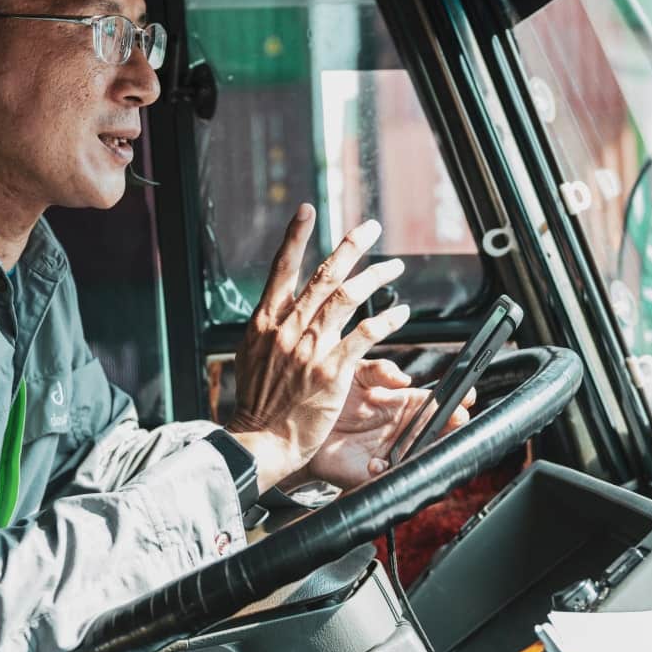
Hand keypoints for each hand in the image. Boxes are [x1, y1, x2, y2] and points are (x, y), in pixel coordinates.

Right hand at [227, 205, 410, 489]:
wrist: (261, 440)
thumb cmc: (257, 403)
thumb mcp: (251, 356)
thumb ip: (268, 329)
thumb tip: (276, 309)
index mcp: (264, 322)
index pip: (281, 269)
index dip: (295, 237)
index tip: (307, 211)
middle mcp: (287, 328)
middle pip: (322, 276)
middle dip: (350, 247)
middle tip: (370, 228)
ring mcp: (309, 347)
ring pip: (345, 297)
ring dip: (374, 277)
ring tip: (395, 267)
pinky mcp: (330, 370)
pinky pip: (364, 334)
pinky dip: (384, 319)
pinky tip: (400, 311)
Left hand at [303, 359, 475, 489]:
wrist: (299, 423)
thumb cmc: (330, 395)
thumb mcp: (354, 373)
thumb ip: (378, 370)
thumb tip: (403, 378)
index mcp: (401, 402)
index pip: (435, 403)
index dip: (454, 401)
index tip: (466, 398)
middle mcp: (400, 428)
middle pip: (435, 430)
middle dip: (450, 426)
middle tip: (455, 420)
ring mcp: (389, 450)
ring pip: (418, 454)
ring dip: (423, 451)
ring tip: (422, 443)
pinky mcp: (370, 471)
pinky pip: (387, 476)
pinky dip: (385, 471)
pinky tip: (377, 464)